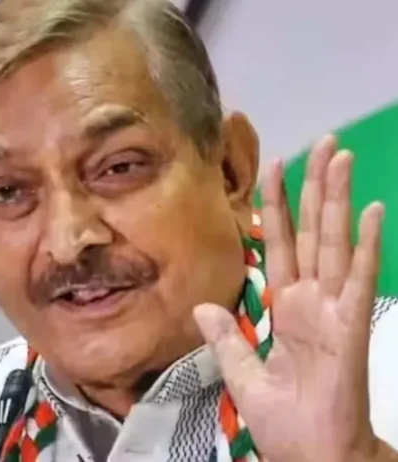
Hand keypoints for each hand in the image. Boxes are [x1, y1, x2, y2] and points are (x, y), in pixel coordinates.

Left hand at [194, 135, 384, 461]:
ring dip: (339, 200)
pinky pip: (358, 280)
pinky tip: (372, 212)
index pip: (281, 245)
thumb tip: (201, 306)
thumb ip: (224, 338)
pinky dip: (366, 246)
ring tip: (343, 159)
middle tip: (323, 143)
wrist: (309, 455)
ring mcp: (333, 310)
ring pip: (335, 243)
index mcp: (284, 308)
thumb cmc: (284, 421)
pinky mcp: (349, 326)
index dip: (277, 207)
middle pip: (312, 232)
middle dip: (315, 188)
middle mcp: (310, 300)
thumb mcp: (241, 374)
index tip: (273, 166)